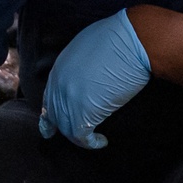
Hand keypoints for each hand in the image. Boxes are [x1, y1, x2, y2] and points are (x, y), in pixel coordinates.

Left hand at [39, 8, 150, 148]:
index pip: (50, 96)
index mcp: (60, 68)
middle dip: (61, 127)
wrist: (133, 43)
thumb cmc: (120, 39)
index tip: (54, 122)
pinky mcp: (83, 112)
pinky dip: (90, 143)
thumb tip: (87, 74)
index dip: (53, 110)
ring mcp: (69, 99)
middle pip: (54, 114)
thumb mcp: (88, 46)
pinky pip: (80, 136)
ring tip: (94, 139)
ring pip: (66, 127)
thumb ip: (79, 63)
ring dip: (79, 137)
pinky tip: (101, 141)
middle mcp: (59, 85)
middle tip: (72, 137)